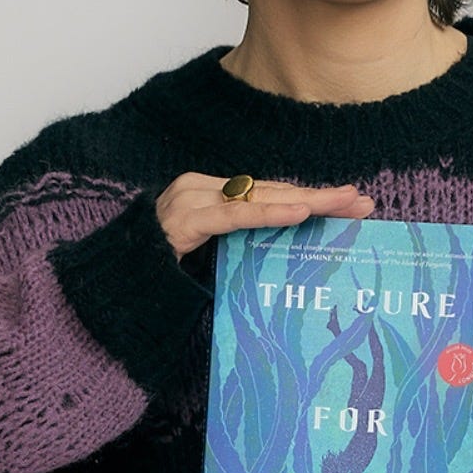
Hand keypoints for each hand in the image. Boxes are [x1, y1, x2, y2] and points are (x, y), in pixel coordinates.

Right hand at [155, 173, 374, 260]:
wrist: (110, 283)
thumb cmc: (158, 277)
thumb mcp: (210, 260)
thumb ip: (240, 250)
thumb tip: (285, 258)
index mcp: (210, 195)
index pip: (270, 193)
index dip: (310, 198)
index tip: (350, 205)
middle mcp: (202, 189)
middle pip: (273, 191)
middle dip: (320, 198)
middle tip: (363, 203)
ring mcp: (191, 200)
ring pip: (259, 197)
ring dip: (306, 202)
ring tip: (343, 204)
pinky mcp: (183, 220)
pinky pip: (233, 217)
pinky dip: (269, 214)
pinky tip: (299, 212)